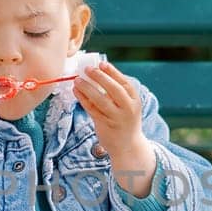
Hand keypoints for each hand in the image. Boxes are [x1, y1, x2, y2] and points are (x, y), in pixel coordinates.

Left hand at [74, 61, 155, 195]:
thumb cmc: (125, 122)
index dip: (113, 72)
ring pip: (100, 100)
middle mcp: (127, 109)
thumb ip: (117, 94)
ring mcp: (116, 118)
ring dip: (87, 88)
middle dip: (100, 77)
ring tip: (77, 80)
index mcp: (135, 101)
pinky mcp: (105, 125)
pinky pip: (92, 109)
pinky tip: (76, 91)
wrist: (128, 147)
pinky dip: (83, 99)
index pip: (124, 83)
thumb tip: (98, 75)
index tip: (102, 64)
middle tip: (87, 69)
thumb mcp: (127, 107)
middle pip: (113, 90)